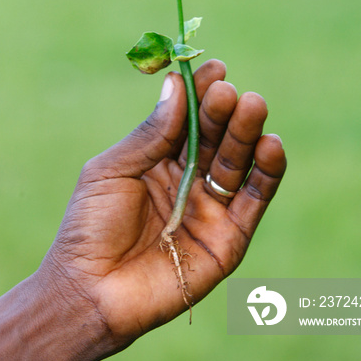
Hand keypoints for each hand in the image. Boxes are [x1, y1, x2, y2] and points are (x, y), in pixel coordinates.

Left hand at [40, 59, 285, 355]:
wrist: (90, 292)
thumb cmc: (89, 227)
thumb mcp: (113, 170)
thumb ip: (151, 134)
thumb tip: (177, 86)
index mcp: (159, 160)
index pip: (188, 120)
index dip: (201, 94)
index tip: (214, 68)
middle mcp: (189, 180)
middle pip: (216, 138)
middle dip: (224, 112)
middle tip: (230, 91)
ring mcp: (210, 208)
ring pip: (238, 163)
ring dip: (248, 134)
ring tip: (252, 105)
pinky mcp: (230, 238)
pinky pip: (254, 201)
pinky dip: (267, 173)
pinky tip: (271, 145)